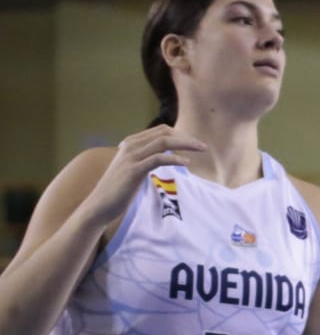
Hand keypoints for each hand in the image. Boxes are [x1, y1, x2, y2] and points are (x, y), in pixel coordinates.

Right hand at [78, 126, 208, 230]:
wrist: (100, 204)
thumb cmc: (119, 188)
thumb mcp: (134, 167)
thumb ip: (146, 157)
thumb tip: (165, 154)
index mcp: (131, 143)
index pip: (160, 130)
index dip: (180, 134)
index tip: (194, 142)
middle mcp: (130, 146)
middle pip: (164, 133)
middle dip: (186, 138)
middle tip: (203, 146)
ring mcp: (131, 157)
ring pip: (163, 143)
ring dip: (185, 144)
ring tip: (201, 150)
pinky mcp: (133, 170)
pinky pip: (158, 159)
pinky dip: (175, 159)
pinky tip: (187, 162)